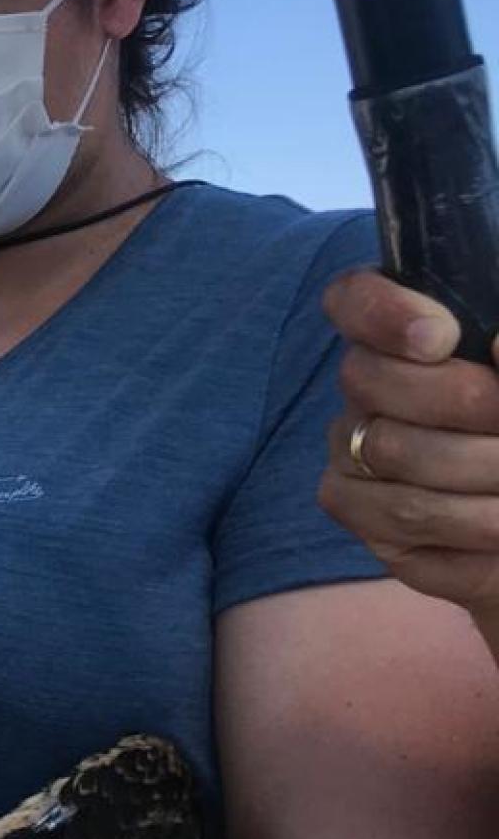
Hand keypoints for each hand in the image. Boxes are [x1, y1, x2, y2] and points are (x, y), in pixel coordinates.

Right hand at [319, 271, 498, 652]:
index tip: (442, 337)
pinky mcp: (368, 525)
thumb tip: (498, 347)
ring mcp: (357, 458)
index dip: (383, 312)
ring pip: (388, 455)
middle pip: (367, 378)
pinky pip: (396, 525)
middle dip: (461, 401)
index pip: (354, 299)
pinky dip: (474, 539)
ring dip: (482, 477)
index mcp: (410, 336)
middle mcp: (366, 392)